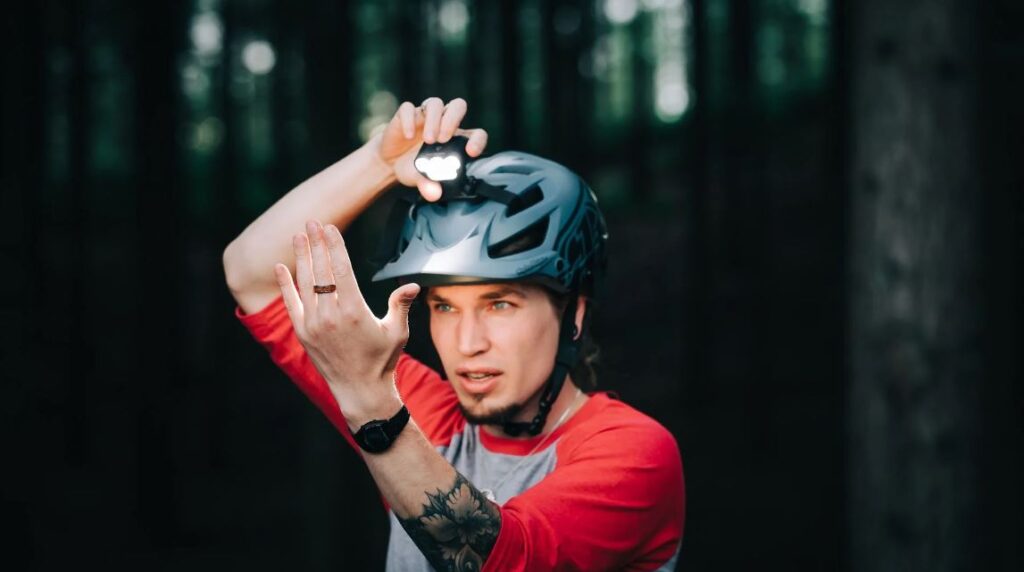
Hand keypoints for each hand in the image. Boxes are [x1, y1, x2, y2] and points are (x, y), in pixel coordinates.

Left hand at [274, 219, 420, 426]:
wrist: (360, 391)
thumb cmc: (382, 360)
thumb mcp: (397, 331)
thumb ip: (400, 305)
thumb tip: (412, 285)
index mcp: (355, 311)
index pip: (341, 269)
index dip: (334, 246)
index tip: (329, 228)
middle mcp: (331, 316)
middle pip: (321, 271)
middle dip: (316, 244)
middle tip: (311, 222)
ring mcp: (313, 324)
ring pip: (304, 283)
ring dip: (301, 257)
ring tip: (298, 236)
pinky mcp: (303, 333)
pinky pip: (291, 303)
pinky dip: (285, 285)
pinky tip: (281, 267)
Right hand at [370, 96, 488, 201]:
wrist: (390, 162)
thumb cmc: (414, 168)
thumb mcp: (421, 179)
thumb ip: (429, 185)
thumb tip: (434, 194)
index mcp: (456, 139)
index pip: (475, 133)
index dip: (478, 140)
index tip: (471, 151)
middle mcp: (443, 123)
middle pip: (458, 106)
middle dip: (452, 120)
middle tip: (443, 140)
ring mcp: (425, 116)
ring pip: (436, 104)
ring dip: (434, 120)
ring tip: (428, 140)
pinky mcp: (407, 114)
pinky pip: (409, 108)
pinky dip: (409, 120)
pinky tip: (407, 135)